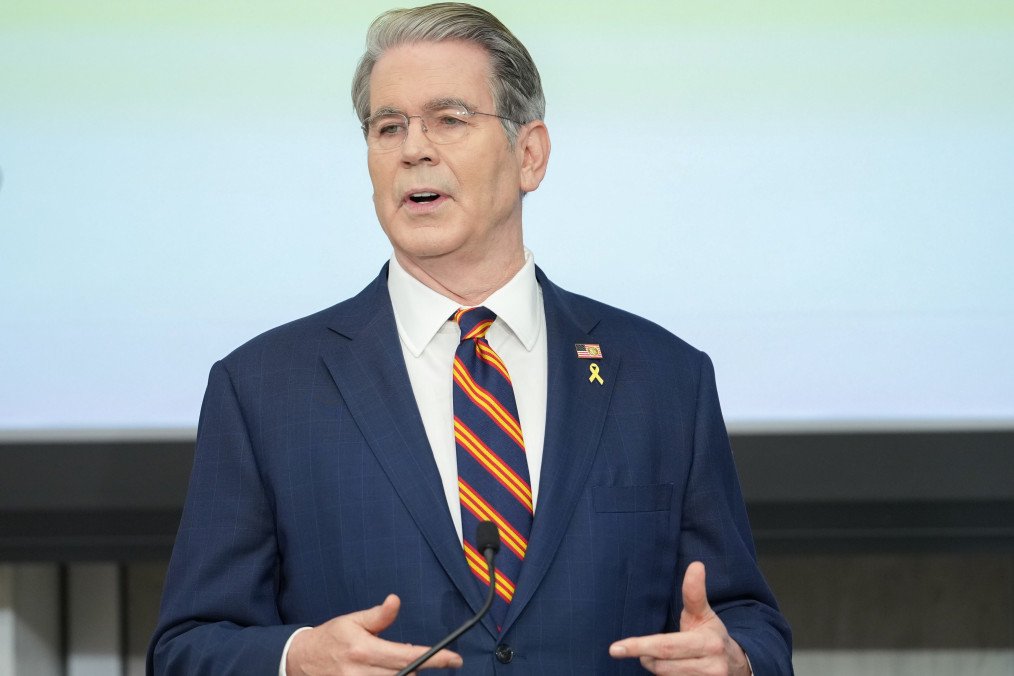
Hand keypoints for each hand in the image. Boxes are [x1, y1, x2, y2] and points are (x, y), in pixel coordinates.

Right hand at [286, 594, 462, 674]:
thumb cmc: (330, 638)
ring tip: (400, 666)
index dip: (435, 658)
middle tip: (421, 659)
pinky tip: (391, 673)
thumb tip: (395, 601)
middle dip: (418, 668)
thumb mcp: (352, 621)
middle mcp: (363, 672)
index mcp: (365, 650)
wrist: (300, 660)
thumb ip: (378, 616)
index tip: (454, 659)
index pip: (408, 656)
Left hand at [609, 562, 749, 674]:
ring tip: (664, 656)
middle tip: (644, 648)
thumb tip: (696, 565)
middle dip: (647, 655)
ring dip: (657, 666)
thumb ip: (694, 593)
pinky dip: (667, 675)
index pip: (666, 646)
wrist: (737, 666)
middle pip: (661, 665)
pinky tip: (673, 667)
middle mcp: (710, 667)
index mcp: (708, 644)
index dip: (639, 646)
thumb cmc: (712, 635)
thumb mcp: (704, 614)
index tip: (615, 648)